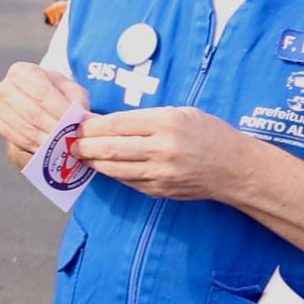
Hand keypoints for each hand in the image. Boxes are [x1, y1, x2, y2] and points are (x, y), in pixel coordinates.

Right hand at [0, 60, 82, 170]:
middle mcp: (5, 88)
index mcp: (21, 72)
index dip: (59, 109)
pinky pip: (21, 141)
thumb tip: (89, 119)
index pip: (41, 93)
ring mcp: (0, 109)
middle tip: (72, 139)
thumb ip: (78, 101)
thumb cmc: (56, 92)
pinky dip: (39, 147)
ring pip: (27, 129)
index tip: (75, 122)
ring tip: (66, 146)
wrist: (36, 98)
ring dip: (48, 141)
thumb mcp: (70, 89)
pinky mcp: (2, 127)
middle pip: (33, 113)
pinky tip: (53, 151)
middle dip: (54, 128)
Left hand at [71, 105, 265, 203]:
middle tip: (69, 142)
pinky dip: (112, 173)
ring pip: (114, 168)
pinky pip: (127, 181)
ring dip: (93, 162)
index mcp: (166, 123)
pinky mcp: (159, 191)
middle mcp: (162, 149)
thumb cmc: (208, 133)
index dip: (91, 125)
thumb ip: (146, 118)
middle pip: (110, 147)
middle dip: (84, 145)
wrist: (234, 168)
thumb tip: (107, 122)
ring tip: (80, 155)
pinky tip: (103, 166)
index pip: (117, 123)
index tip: (77, 123)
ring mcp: (160, 173)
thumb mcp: (181, 113)